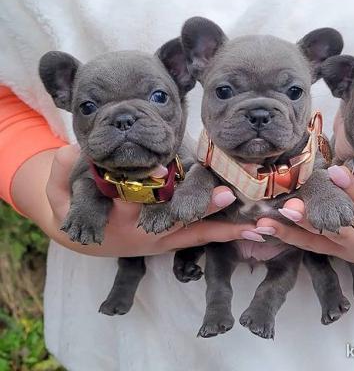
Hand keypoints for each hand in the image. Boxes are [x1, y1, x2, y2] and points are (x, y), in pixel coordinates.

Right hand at [14, 145, 262, 256]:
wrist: (86, 237)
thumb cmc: (74, 207)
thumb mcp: (60, 191)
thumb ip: (62, 172)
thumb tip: (70, 151)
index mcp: (118, 216)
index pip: (137, 201)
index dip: (148, 186)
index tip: (168, 172)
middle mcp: (144, 231)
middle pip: (175, 219)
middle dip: (201, 209)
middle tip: (228, 197)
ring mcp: (161, 239)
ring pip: (195, 233)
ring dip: (225, 229)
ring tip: (256, 226)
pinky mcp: (172, 240)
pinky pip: (200, 238)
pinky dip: (224, 234)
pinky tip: (251, 231)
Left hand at [255, 157, 353, 268]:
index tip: (336, 170)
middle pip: (340, 228)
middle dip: (315, 216)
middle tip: (291, 204)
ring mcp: (351, 249)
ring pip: (320, 239)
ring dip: (293, 228)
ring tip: (267, 219)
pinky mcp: (339, 252)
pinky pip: (311, 246)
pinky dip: (288, 237)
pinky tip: (264, 227)